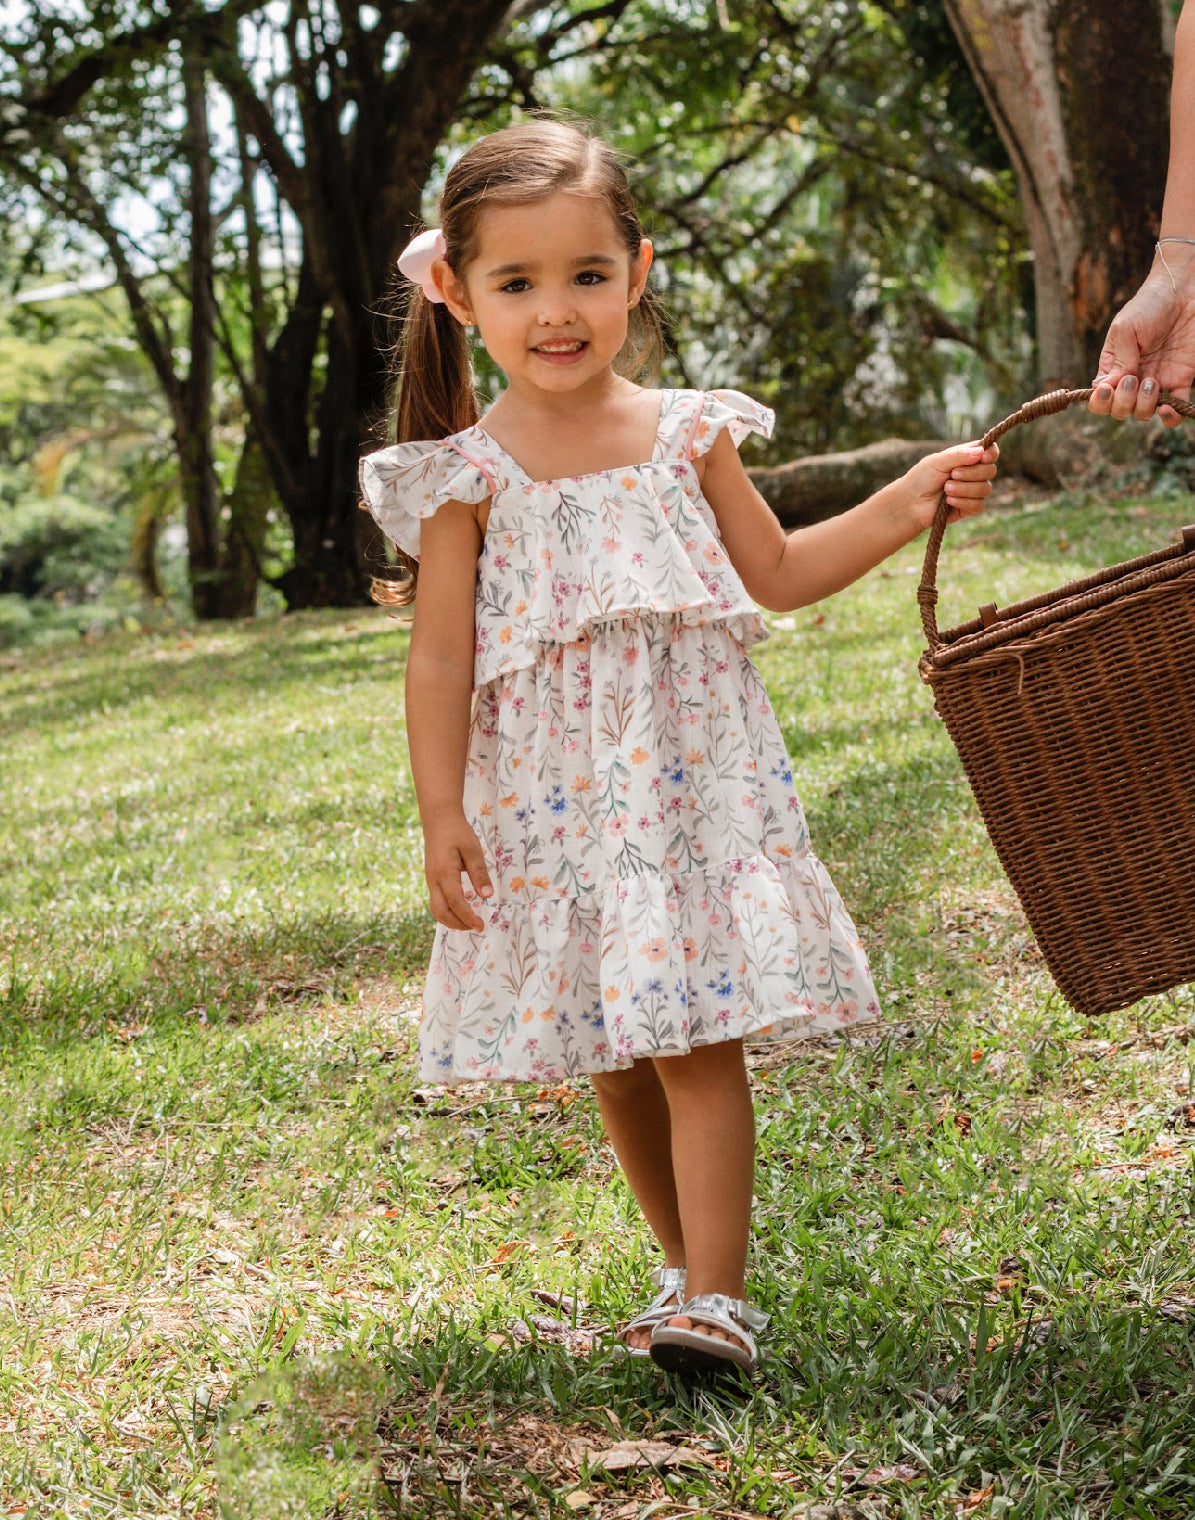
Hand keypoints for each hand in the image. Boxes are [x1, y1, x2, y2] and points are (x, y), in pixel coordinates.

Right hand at [423, 812, 492, 930]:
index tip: (481, 926)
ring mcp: (430, 880)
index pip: (456, 903)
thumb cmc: (457, 831)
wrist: (438, 818)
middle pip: (441, 912)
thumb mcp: (473, 850)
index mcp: (444, 873)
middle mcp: (433, 880)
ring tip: (469, 923)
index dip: (468, 917)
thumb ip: (479, 874)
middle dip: (458, 924)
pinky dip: (447, 911)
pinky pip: (436, 901)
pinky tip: (460, 911)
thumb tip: (487, 896)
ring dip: (451, 920)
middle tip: (477, 927)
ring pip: (436, 909)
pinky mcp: (431, 878)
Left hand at [903, 441, 998, 532]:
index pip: (991, 452)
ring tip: (946, 489)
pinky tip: (949, 501)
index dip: (991, 454)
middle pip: (990, 470)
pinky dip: (964, 502)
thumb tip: (981, 452)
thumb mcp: (938, 461)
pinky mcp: (970, 507)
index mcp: (968, 456)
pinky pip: (979, 505)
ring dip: (964, 489)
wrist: (911, 503)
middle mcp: (974, 472)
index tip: (982, 458)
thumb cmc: (922, 478)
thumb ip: (959, 455)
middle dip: (971, 473)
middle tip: (951, 475)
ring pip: (985, 489)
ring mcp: (973, 490)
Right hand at [1089, 265, 1194, 426]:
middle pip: (1119, 410)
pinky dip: (1170, 418)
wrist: (1185, 291)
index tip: (1108, 387)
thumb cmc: (1150, 305)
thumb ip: (1118, 360)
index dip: (1100, 401)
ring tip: (1152, 381)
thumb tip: (1107, 388)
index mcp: (1113, 367)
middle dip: (1123, 401)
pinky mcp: (1180, 382)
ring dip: (1144, 405)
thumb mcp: (1125, 329)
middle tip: (1133, 379)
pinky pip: (1174, 413)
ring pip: (1143, 414)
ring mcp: (1156, 382)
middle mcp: (1132, 379)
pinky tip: (1167, 408)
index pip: (1099, 398)